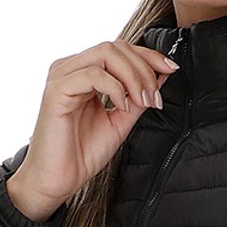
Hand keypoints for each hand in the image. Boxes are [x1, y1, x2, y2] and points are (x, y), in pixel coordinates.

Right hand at [12, 40, 181, 206]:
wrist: (59, 179)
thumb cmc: (83, 152)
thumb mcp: (121, 120)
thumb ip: (138, 97)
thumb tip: (162, 74)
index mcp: (84, 72)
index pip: (120, 49)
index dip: (149, 56)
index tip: (171, 69)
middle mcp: (71, 69)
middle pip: (116, 46)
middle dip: (144, 68)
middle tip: (155, 97)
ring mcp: (62, 77)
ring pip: (105, 53)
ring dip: (133, 76)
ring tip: (143, 101)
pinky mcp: (56, 90)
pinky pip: (92, 74)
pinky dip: (114, 87)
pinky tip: (121, 106)